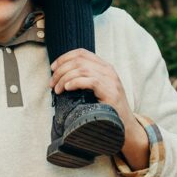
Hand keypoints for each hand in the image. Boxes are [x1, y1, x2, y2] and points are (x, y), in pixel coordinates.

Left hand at [49, 49, 148, 169]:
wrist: (124, 124)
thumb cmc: (107, 108)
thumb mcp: (97, 89)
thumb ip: (85, 79)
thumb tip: (61, 76)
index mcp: (104, 66)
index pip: (82, 53)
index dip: (64, 57)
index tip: (53, 67)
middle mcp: (108, 70)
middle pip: (79, 60)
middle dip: (61, 70)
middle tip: (52, 83)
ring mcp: (110, 80)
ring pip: (81, 69)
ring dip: (64, 78)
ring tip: (58, 89)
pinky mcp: (110, 91)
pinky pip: (90, 81)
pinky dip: (75, 83)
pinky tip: (67, 89)